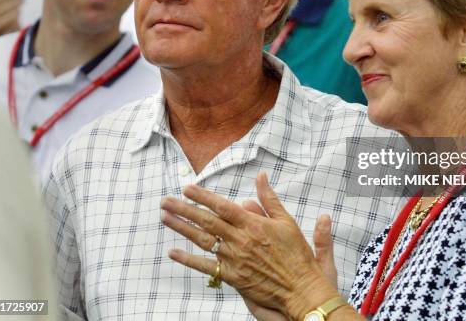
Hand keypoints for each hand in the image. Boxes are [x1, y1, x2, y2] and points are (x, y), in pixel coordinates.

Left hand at [161, 173, 339, 319]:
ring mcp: (234, 259)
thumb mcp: (286, 221)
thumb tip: (261, 176)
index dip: (203, 197)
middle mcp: (240, 240)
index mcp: (253, 224)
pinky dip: (188, 260)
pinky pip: (206, 266)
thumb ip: (269, 199)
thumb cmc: (296, 254)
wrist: (301, 289)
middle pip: (206, 221)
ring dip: (181, 228)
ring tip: (164, 217)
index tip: (186, 188)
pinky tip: (173, 252)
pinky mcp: (233, 277)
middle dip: (184, 209)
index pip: (222, 206)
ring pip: (202, 240)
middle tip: (165, 200)